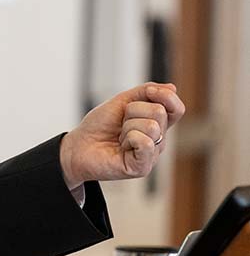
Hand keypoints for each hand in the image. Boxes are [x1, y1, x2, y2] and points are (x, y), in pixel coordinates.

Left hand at [59, 82, 185, 188]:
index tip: (148, 92)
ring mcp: (152, 154)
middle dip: (133, 111)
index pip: (176, 109)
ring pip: (151, 126)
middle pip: (159, 112)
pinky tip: (122, 147)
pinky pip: (146, 143)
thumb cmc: (99, 125)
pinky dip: (129, 139)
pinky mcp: (142, 167)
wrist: (78, 146)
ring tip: (119, 137)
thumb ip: (145, 92)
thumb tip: (173, 88)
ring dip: (127, 126)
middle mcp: (158, 139)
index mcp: (156, 124)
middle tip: (120, 123)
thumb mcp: (122, 102)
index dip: (165, 96)